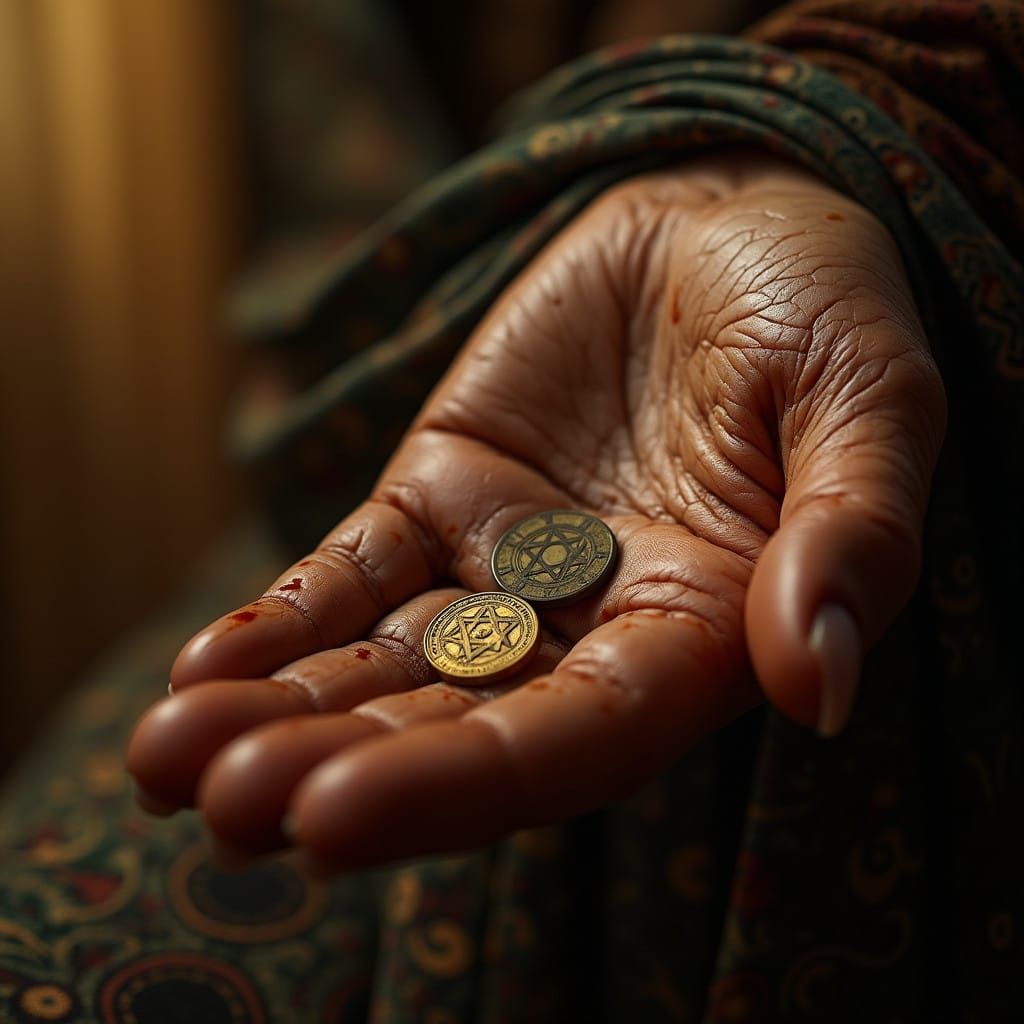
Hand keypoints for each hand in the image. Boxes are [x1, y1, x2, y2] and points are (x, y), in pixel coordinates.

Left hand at [127, 150, 945, 871]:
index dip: (466, 784)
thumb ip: (853, 538)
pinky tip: (203, 671)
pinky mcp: (440, 493)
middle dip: (339, 767)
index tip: (334, 820)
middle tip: (216, 806)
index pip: (577, 740)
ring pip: (384, 661)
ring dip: (279, 713)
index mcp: (699, 632)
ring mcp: (503, 563)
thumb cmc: (821, 312)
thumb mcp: (871, 406)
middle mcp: (590, 625)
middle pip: (457, 723)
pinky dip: (280, 620)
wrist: (728, 223)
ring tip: (162, 758)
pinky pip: (352, 573)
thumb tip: (821, 685)